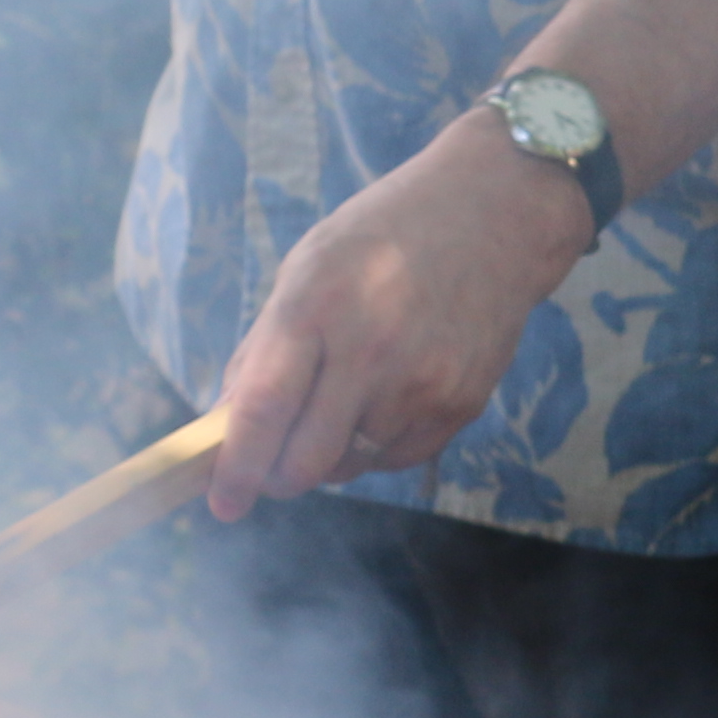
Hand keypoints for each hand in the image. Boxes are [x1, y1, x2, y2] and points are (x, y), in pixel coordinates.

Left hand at [206, 122, 587, 516]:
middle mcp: (370, 348)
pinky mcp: (460, 404)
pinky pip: (397, 457)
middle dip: (279, 476)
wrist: (496, 214)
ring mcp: (421, 381)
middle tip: (273, 463)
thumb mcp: (307, 267)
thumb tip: (228, 425)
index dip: (235, 467)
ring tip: (350, 390)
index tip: (222, 503)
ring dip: (334, 449)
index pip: (264, 408)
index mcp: (317, 304)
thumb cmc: (386, 234)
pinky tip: (390, 391)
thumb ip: (265, 349)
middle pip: (306, 460)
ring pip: (351, 464)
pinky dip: (379, 442)